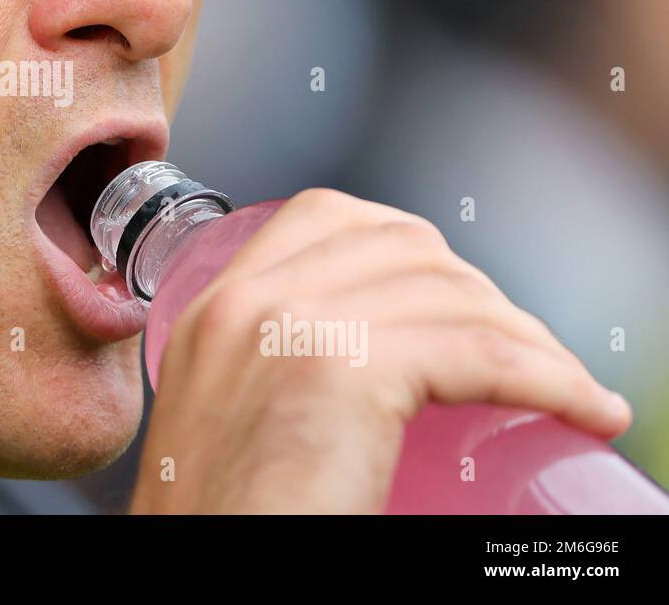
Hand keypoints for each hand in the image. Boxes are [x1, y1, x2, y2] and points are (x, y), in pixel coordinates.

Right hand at [129, 188, 630, 512]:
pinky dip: (552, 378)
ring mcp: (288, 327)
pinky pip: (484, 353)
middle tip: (516, 353)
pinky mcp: (341, 371)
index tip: (452, 292)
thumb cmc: (226, 525)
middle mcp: (244, 303)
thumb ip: (270, 372)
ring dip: (526, 337)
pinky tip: (580, 406)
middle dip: (476, 288)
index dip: (407, 243)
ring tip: (560, 386)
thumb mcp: (227, 421)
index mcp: (211, 310)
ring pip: (451, 292)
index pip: (322, 218)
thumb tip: (377, 373)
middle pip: (398, 242)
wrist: (206, 581)